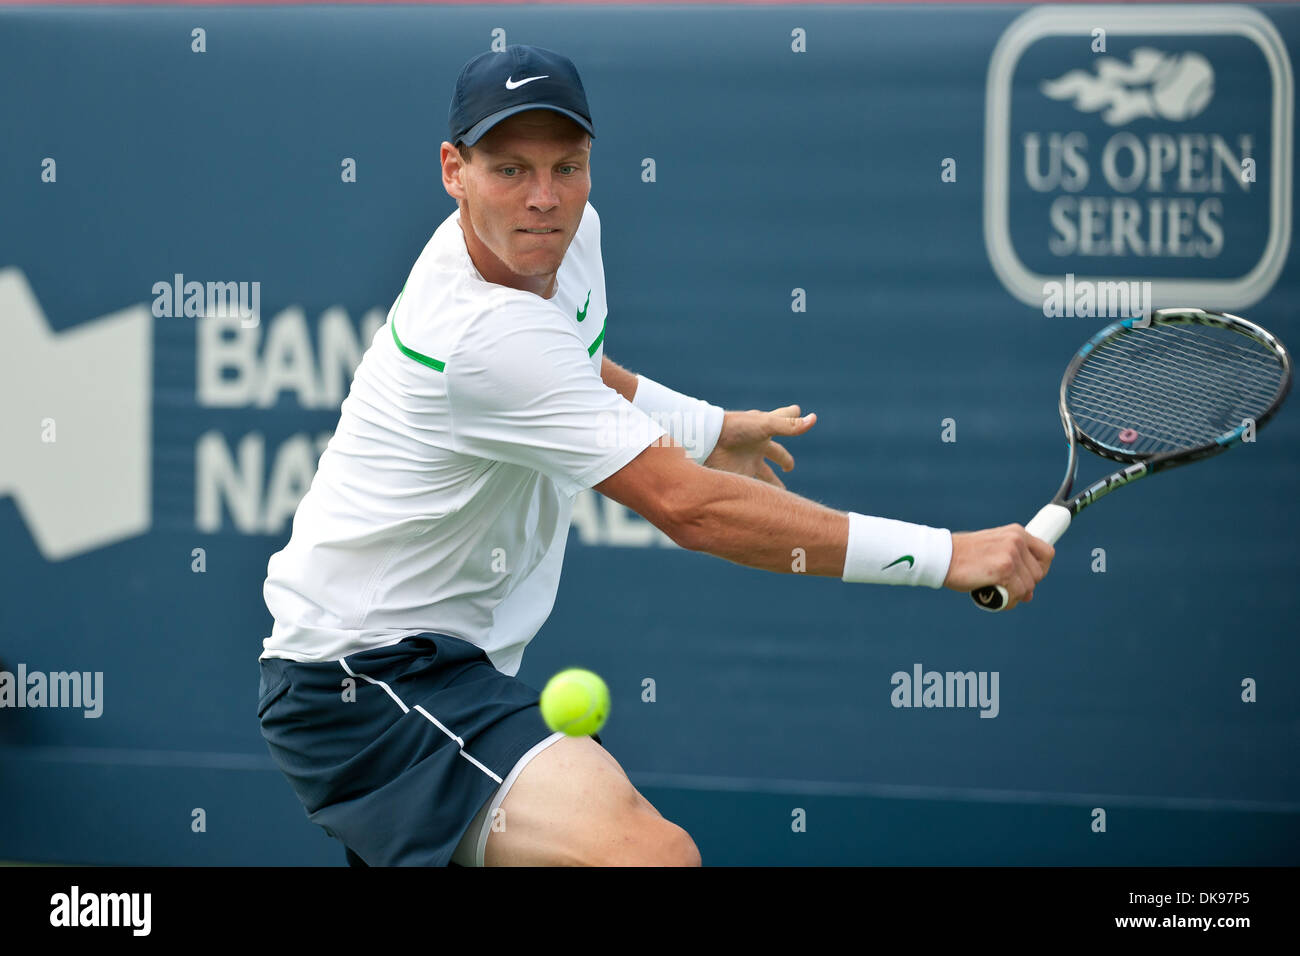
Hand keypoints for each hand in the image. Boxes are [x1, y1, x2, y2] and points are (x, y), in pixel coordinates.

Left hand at [702, 405, 816, 488]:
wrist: (707, 442)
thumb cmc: (736, 428)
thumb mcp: (766, 425)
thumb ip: (789, 426)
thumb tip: (814, 419)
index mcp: (764, 432)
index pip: (783, 423)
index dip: (792, 419)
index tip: (798, 412)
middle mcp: (756, 447)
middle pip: (774, 454)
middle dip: (783, 460)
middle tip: (789, 467)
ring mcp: (747, 463)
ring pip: (764, 477)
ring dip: (771, 485)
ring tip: (779, 496)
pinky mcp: (738, 478)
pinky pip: (751, 490)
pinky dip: (757, 497)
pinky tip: (763, 506)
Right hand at [942, 525, 1054, 608]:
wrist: (942, 556)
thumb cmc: (963, 556)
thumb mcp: (992, 552)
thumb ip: (1012, 566)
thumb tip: (1029, 594)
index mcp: (1016, 532)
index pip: (1047, 553)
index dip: (1040, 569)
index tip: (1028, 578)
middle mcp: (1017, 541)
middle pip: (1038, 575)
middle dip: (1024, 586)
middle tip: (1005, 589)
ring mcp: (1011, 554)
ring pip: (1028, 587)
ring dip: (1014, 596)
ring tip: (995, 593)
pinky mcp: (1004, 569)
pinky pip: (1017, 594)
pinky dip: (1007, 602)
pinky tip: (993, 597)